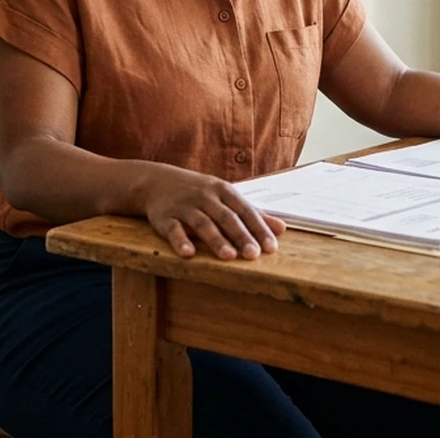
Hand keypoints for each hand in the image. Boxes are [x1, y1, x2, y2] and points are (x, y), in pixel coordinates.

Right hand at [139, 166, 284, 259]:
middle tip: (254, 255)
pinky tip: (189, 253)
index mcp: (224, 191)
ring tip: (228, 257)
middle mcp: (205, 197)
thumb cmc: (199, 193)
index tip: (271, 247)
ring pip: (202, 223)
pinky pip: (173, 229)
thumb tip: (282, 229)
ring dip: (216, 240)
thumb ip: (252, 214)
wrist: (156, 182)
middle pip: (226, 217)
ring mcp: (184, 206)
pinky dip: (180, 241)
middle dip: (241, 236)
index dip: (258, 229)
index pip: (245, 211)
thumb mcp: (226, 198)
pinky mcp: (164, 217)